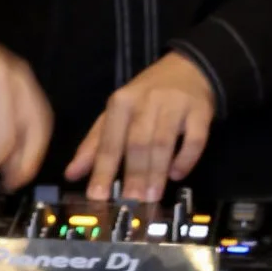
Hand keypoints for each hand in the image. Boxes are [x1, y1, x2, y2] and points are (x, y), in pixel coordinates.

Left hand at [67, 52, 215, 203]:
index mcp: (120, 103)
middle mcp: (145, 102)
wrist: (187, 69)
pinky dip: (185, 158)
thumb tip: (72, 174)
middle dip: (133, 174)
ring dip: (156, 170)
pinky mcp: (199, 111)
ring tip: (152, 196)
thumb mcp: (117, 113)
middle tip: (131, 201)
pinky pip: (194, 138)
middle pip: (137, 142)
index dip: (102, 169)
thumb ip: (95, 144)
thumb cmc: (146, 96)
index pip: (109, 140)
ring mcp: (174, 105)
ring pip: (163, 142)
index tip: (97, 196)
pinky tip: (177, 174)